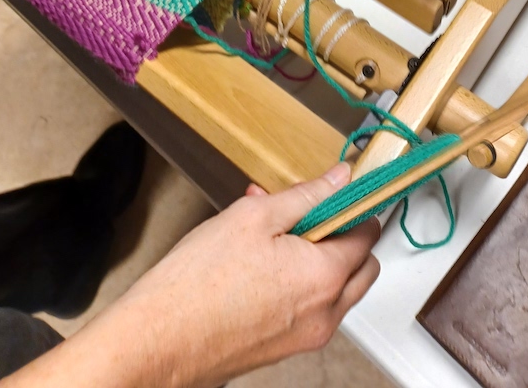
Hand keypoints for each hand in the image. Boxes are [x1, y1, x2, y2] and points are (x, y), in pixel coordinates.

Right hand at [139, 161, 380, 384]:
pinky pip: (310, 307)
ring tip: (270, 233)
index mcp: (325, 276)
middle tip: (304, 211)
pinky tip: (259, 260)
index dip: (353, 205)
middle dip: (341, 234)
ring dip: (318, 257)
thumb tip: (341, 178)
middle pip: (361, 266)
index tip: (337, 190)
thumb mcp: (254, 216)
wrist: (160, 340)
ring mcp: (307, 336)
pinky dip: (299, 281)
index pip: (367, 233)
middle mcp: (326, 313)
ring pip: (336, 288)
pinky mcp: (285, 348)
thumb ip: (306, 195)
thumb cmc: (199, 281)